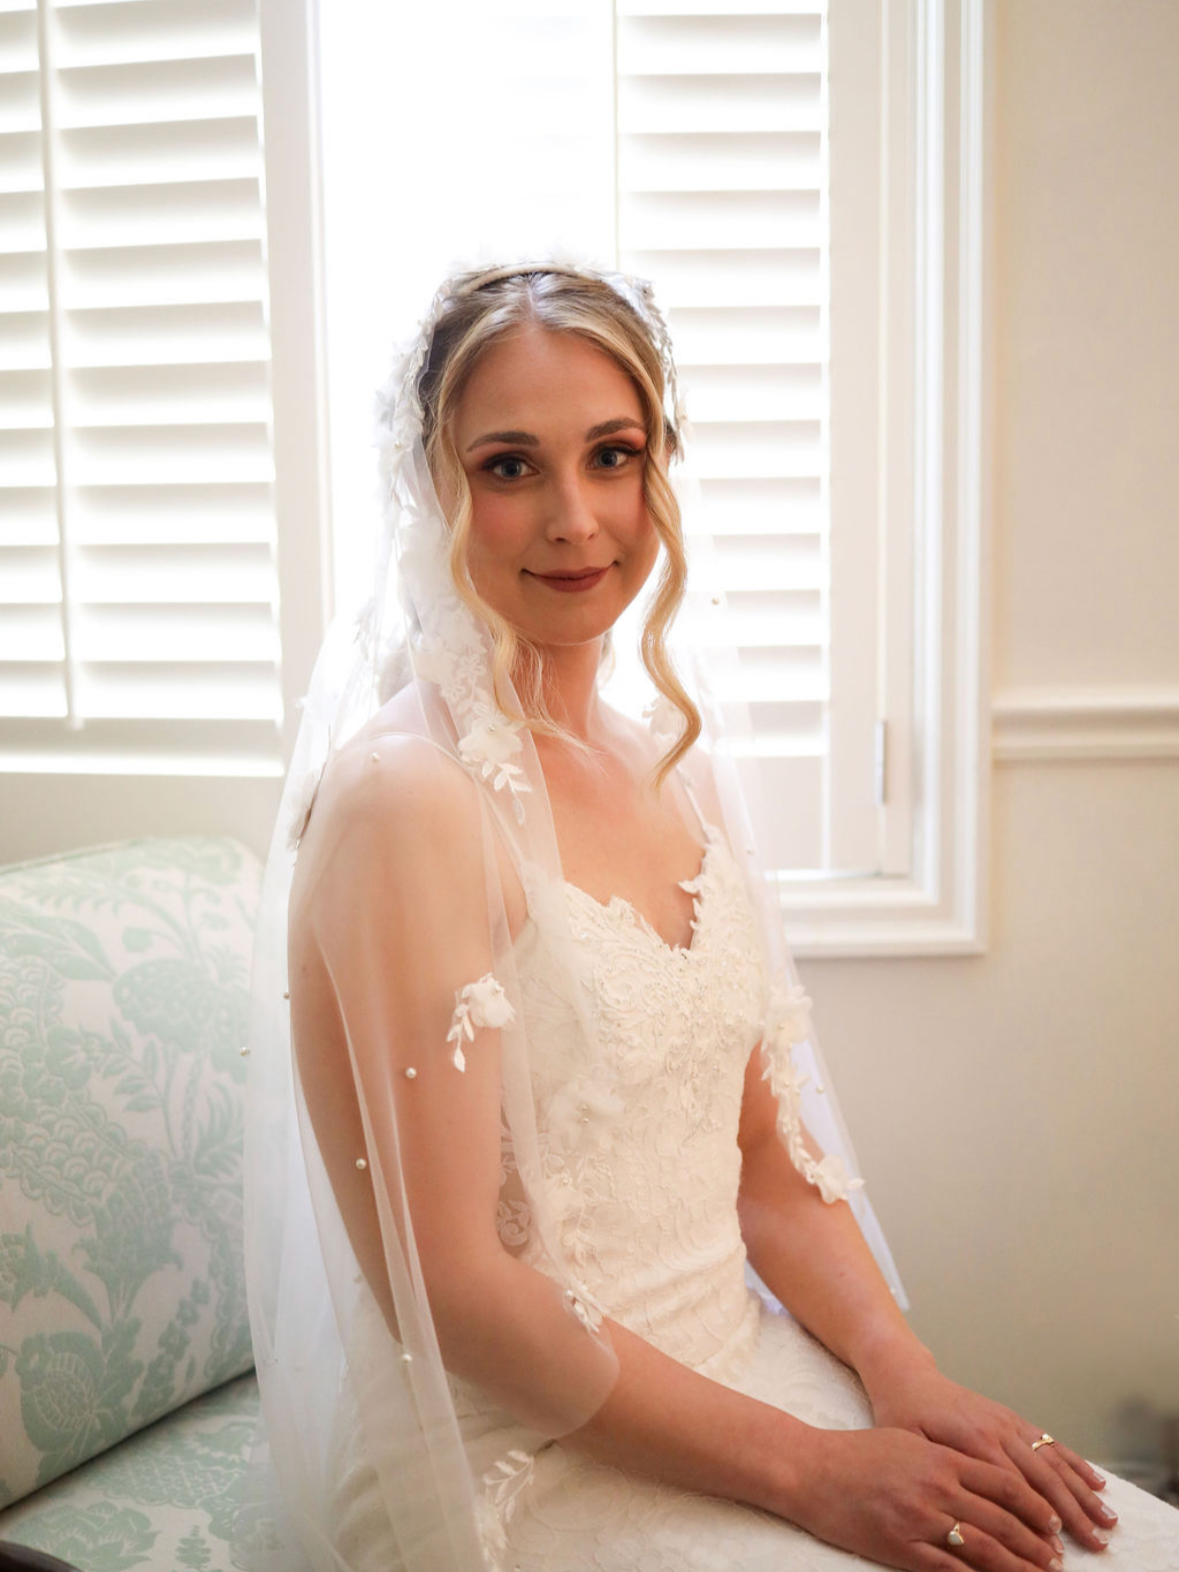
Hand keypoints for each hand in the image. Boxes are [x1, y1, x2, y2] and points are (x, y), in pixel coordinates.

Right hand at [786, 1425, 1066, 1571]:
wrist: (812, 1469)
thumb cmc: (858, 1454)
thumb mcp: (908, 1443)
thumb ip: (946, 1460)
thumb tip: (985, 1480)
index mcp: (941, 1458)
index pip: (1004, 1483)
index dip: (1034, 1506)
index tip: (1053, 1523)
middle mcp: (937, 1486)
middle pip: (1002, 1518)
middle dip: (1035, 1542)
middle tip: (1057, 1559)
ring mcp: (920, 1518)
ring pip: (984, 1548)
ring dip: (1017, 1565)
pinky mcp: (901, 1546)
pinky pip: (949, 1569)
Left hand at [866, 1364, 1115, 1554]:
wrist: (905, 1375)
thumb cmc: (901, 1414)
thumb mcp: (907, 1444)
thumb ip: (939, 1473)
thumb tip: (965, 1509)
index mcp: (971, 1439)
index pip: (1011, 1487)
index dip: (1034, 1519)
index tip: (1053, 1549)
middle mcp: (996, 1429)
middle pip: (1041, 1476)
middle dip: (1072, 1512)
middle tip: (1095, 1544)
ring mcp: (1008, 1422)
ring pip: (1053, 1460)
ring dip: (1082, 1492)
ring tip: (1107, 1520)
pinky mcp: (1012, 1418)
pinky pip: (1049, 1441)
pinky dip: (1075, 1462)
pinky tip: (1096, 1481)